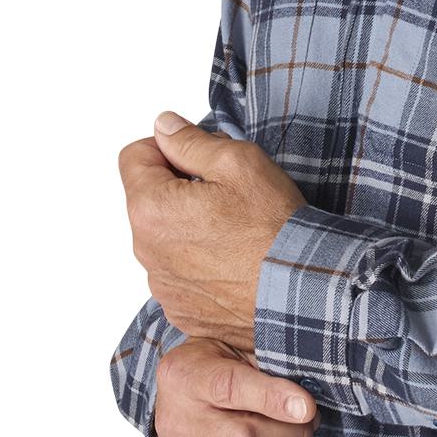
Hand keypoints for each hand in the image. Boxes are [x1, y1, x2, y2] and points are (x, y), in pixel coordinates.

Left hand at [119, 110, 308, 358]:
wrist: (302, 290)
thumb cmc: (272, 227)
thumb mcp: (237, 161)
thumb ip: (190, 141)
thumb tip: (164, 127)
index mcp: (150, 208)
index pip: (134, 157)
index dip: (167, 147)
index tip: (197, 156)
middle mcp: (147, 251)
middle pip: (149, 199)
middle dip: (179, 188)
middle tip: (225, 191)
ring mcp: (164, 285)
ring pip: (165, 238)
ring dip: (188, 227)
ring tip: (233, 229)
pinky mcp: (183, 309)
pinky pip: (180, 274)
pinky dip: (200, 263)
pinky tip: (234, 259)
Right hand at [153, 337, 315, 436]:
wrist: (181, 394)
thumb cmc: (223, 368)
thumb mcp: (241, 346)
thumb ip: (272, 363)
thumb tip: (307, 407)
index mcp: (184, 375)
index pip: (229, 387)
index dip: (274, 399)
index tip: (308, 408)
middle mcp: (174, 422)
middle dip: (291, 436)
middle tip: (306, 426)